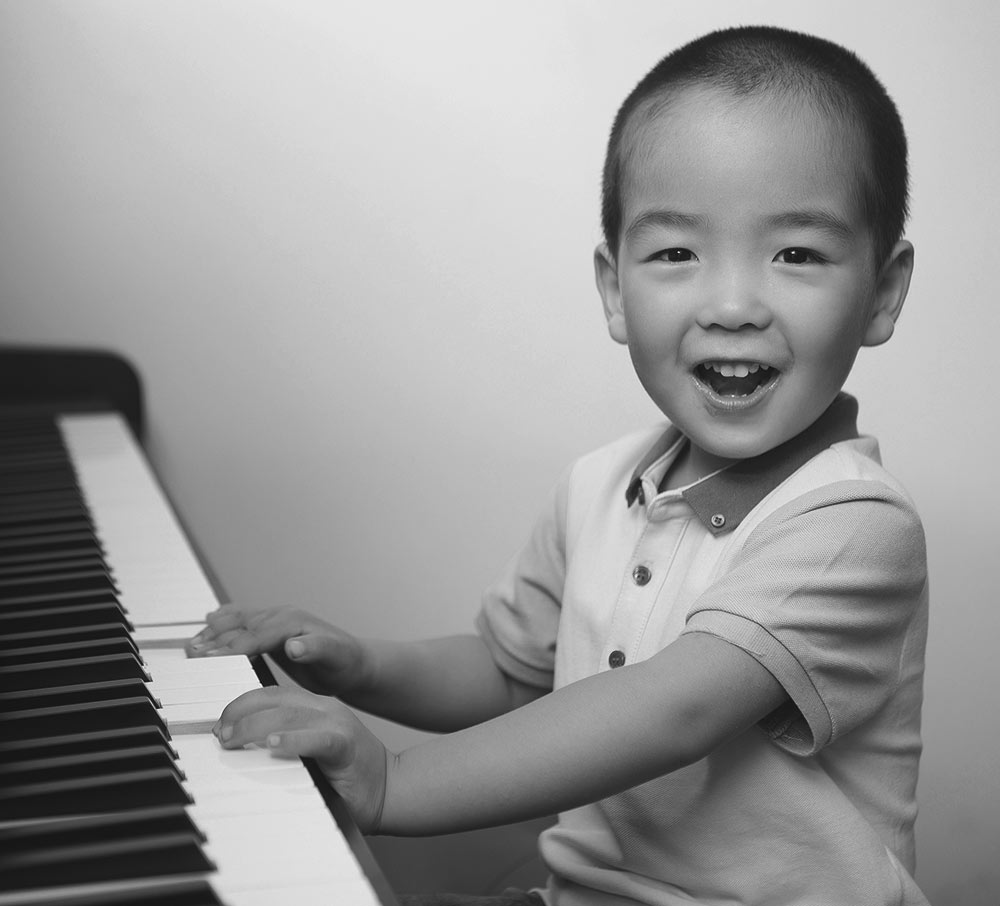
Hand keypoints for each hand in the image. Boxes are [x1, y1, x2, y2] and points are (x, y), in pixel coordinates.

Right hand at [186, 604, 370, 696]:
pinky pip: (242, 623)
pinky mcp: (271, 630)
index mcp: (292, 623)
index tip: (210, 658)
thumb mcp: (335, 657)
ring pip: (237, 622)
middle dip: (215, 639)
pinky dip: (223, 624)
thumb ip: (315, 650)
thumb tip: (293, 645)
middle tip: (190, 653)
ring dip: (214, 631)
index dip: (232, 647)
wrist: (353, 661)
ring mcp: (275, 621)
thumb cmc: (345, 662)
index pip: (256, 635)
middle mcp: (281, 617)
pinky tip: (209, 623)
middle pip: (241, 627)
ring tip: (192, 645)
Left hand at [214, 686, 390, 833]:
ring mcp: (336, 723)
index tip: (220, 726)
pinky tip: (273, 745)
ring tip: (233, 741)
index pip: (269, 694)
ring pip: (288, 714)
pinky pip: (317, 738)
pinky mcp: (346, 744)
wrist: (391, 788)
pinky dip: (293, 740)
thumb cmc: (345, 777)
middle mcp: (323, 708)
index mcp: (312, 707)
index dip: (240, 705)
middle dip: (240, 713)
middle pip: (273, 697)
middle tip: (221, 736)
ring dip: (255, 726)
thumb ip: (282, 744)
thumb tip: (236, 753)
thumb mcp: (307, 753)